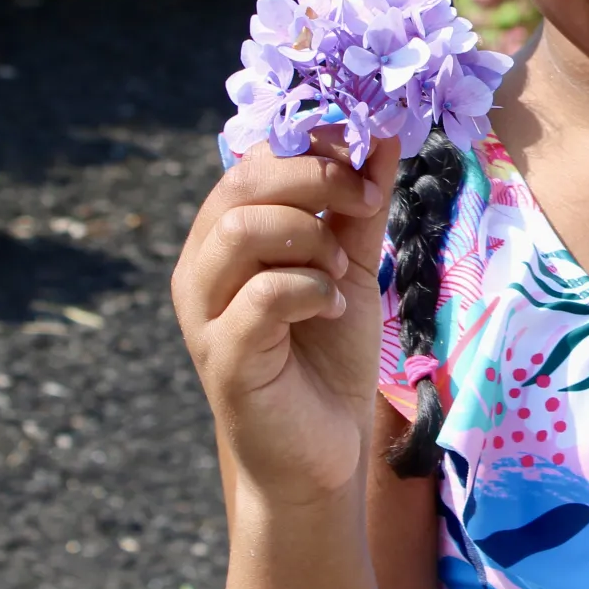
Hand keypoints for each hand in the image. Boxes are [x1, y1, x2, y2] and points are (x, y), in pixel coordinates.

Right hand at [171, 132, 400, 507]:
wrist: (321, 452)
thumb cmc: (327, 356)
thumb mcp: (351, 268)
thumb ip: (359, 208)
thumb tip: (385, 137)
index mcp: (226, 237)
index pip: (252, 160)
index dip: (312, 144)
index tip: (367, 154)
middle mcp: (203, 267)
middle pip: (243, 182)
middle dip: (315, 176)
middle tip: (364, 201)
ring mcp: (206, 313)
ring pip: (244, 229)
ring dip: (311, 237)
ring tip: (343, 272)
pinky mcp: (224, 358)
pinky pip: (261, 295)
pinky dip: (310, 289)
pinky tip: (332, 309)